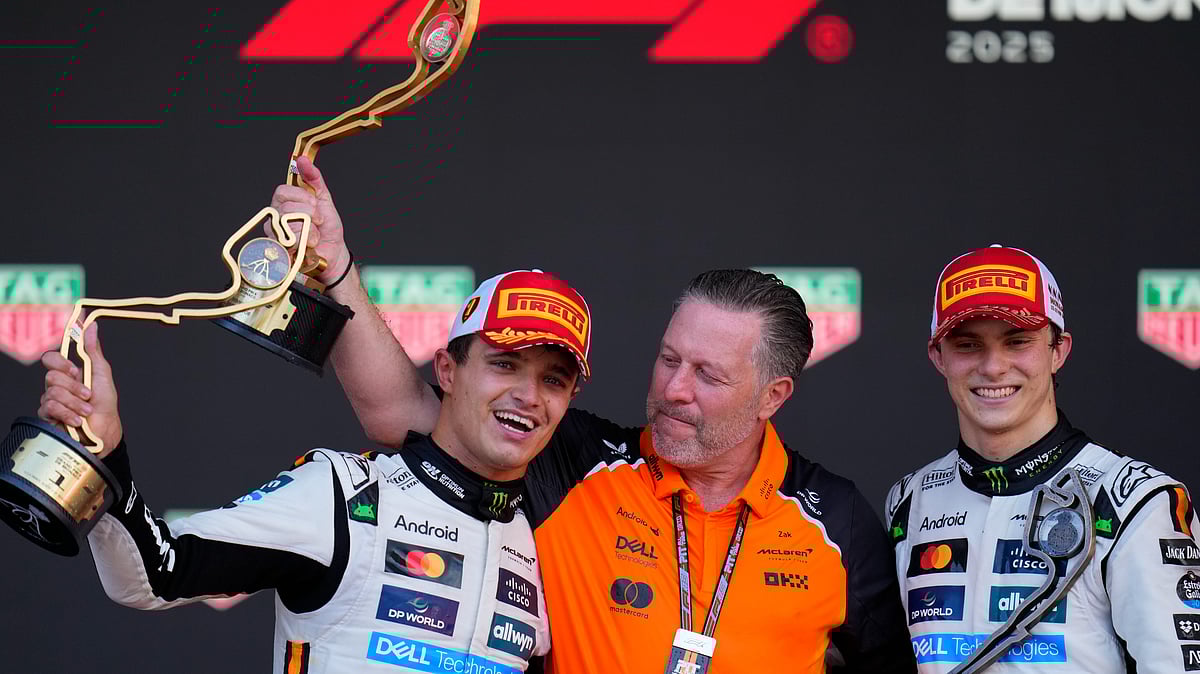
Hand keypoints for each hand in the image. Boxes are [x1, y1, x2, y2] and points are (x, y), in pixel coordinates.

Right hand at [38, 324, 122, 456]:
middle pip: (51, 376)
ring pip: (51, 393)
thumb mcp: (102, 372)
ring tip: (87, 409)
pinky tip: (77, 419)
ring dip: (74, 402)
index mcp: (68, 373)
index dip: (59, 361)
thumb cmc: (105, 402)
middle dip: (73, 386)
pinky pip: (49, 408)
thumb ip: (93, 350)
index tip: (75, 369)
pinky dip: (67, 413)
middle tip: (87, 394)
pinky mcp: (48, 417)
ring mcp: (51, 401)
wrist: (105, 428)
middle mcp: (57, 386)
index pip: (50, 359)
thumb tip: (90, 326)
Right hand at [268, 156, 349, 285]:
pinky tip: (310, 244)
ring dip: (310, 228)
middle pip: (286, 207)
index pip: (282, 191)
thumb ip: (313, 178)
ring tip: (315, 234)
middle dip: (310, 213)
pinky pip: (291, 239)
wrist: (334, 250)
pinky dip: (307, 240)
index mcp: (284, 202)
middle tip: (318, 220)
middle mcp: (276, 217)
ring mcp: (276, 234)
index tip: (315, 203)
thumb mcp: (323, 198)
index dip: (301, 197)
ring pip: (289, 223)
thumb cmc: (327, 227)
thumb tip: (302, 159)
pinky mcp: (280, 250)